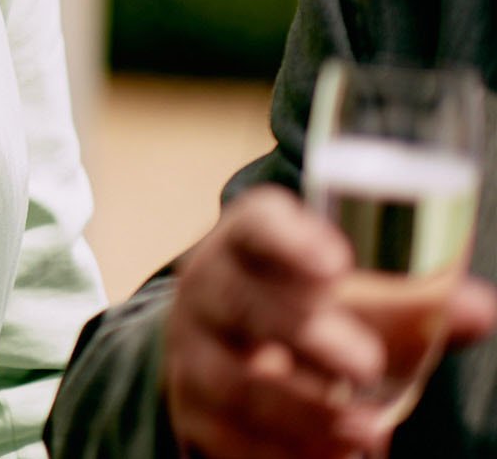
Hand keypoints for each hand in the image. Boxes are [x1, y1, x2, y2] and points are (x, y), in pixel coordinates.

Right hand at [163, 185, 496, 457]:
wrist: (223, 346)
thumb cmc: (298, 306)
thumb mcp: (347, 293)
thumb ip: (412, 301)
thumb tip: (478, 309)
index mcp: (247, 243)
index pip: (258, 227)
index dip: (289, 240)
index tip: (335, 262)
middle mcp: (211, 291)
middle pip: (242, 303)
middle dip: (303, 332)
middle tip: (367, 363)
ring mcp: (195, 354)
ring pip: (235, 382)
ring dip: (304, 411)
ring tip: (369, 430)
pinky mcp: (196, 412)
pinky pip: (232, 438)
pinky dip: (283, 453)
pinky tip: (330, 456)